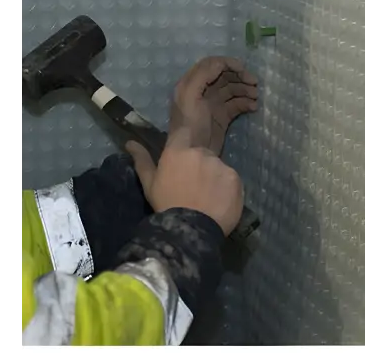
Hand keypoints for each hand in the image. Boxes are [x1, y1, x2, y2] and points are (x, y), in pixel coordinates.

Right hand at [126, 143, 243, 236]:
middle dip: (200, 165)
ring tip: (207, 196)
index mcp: (178, 151)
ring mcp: (220, 164)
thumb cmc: (165, 206)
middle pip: (203, 153)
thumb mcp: (149, 184)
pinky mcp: (235, 177)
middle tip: (194, 185)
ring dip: (214, 176)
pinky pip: (231, 178)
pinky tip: (219, 200)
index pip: (184, 132)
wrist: (190, 232)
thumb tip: (130, 142)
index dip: (185, 141)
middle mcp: (200, 152)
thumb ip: (142, 160)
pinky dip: (226, 187)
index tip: (185, 155)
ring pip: (217, 166)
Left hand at [167, 56, 257, 155]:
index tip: (244, 69)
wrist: (191, 154)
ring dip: (245, 89)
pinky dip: (245, 104)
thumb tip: (221, 63)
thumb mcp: (189, 94)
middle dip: (240, 77)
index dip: (228, 64)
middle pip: (224, 76)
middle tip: (255, 84)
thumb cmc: (190, 122)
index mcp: (192, 83)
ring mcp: (212, 105)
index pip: (212, 65)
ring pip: (232, 90)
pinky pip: (236, 105)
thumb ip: (202, 74)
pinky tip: (253, 107)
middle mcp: (202, 91)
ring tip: (256, 96)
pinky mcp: (221, 118)